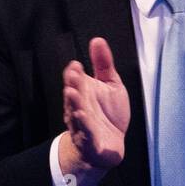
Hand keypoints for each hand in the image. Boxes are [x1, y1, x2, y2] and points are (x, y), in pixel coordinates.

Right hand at [59, 37, 130, 185]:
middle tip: (73, 76)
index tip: (76, 65)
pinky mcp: (89, 142)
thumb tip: (97, 40)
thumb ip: (103, 64)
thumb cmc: (108, 113)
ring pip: (76, 114)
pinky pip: (85, 134)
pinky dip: (84, 127)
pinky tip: (82, 117)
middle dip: (73, 86)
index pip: (75, 80)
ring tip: (73, 94)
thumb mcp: (111, 84)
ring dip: (74, 104)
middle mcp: (79, 107)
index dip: (74, 73)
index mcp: (83, 92)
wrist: (108, 145)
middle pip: (73, 96)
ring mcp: (82, 125)